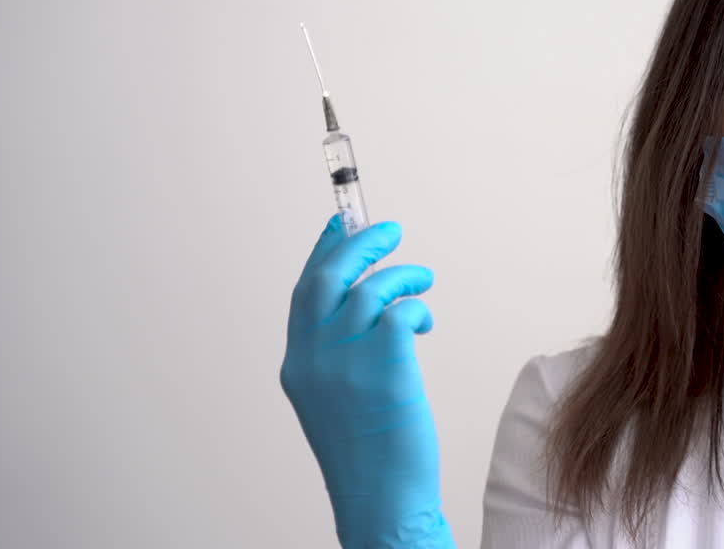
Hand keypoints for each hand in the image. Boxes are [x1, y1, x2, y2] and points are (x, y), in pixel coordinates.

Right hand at [280, 214, 454, 547]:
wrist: (380, 499)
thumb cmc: (367, 452)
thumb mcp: (333, 399)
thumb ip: (337, 354)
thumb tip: (364, 305)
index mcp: (298, 365)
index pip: (305, 291)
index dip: (322, 252)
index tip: (340, 223)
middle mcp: (316, 358)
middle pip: (330, 277)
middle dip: (360, 244)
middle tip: (390, 230)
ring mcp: (348, 362)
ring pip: (370, 288)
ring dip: (401, 275)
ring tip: (421, 281)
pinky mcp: (387, 366)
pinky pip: (401, 311)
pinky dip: (416, 307)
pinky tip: (424, 322)